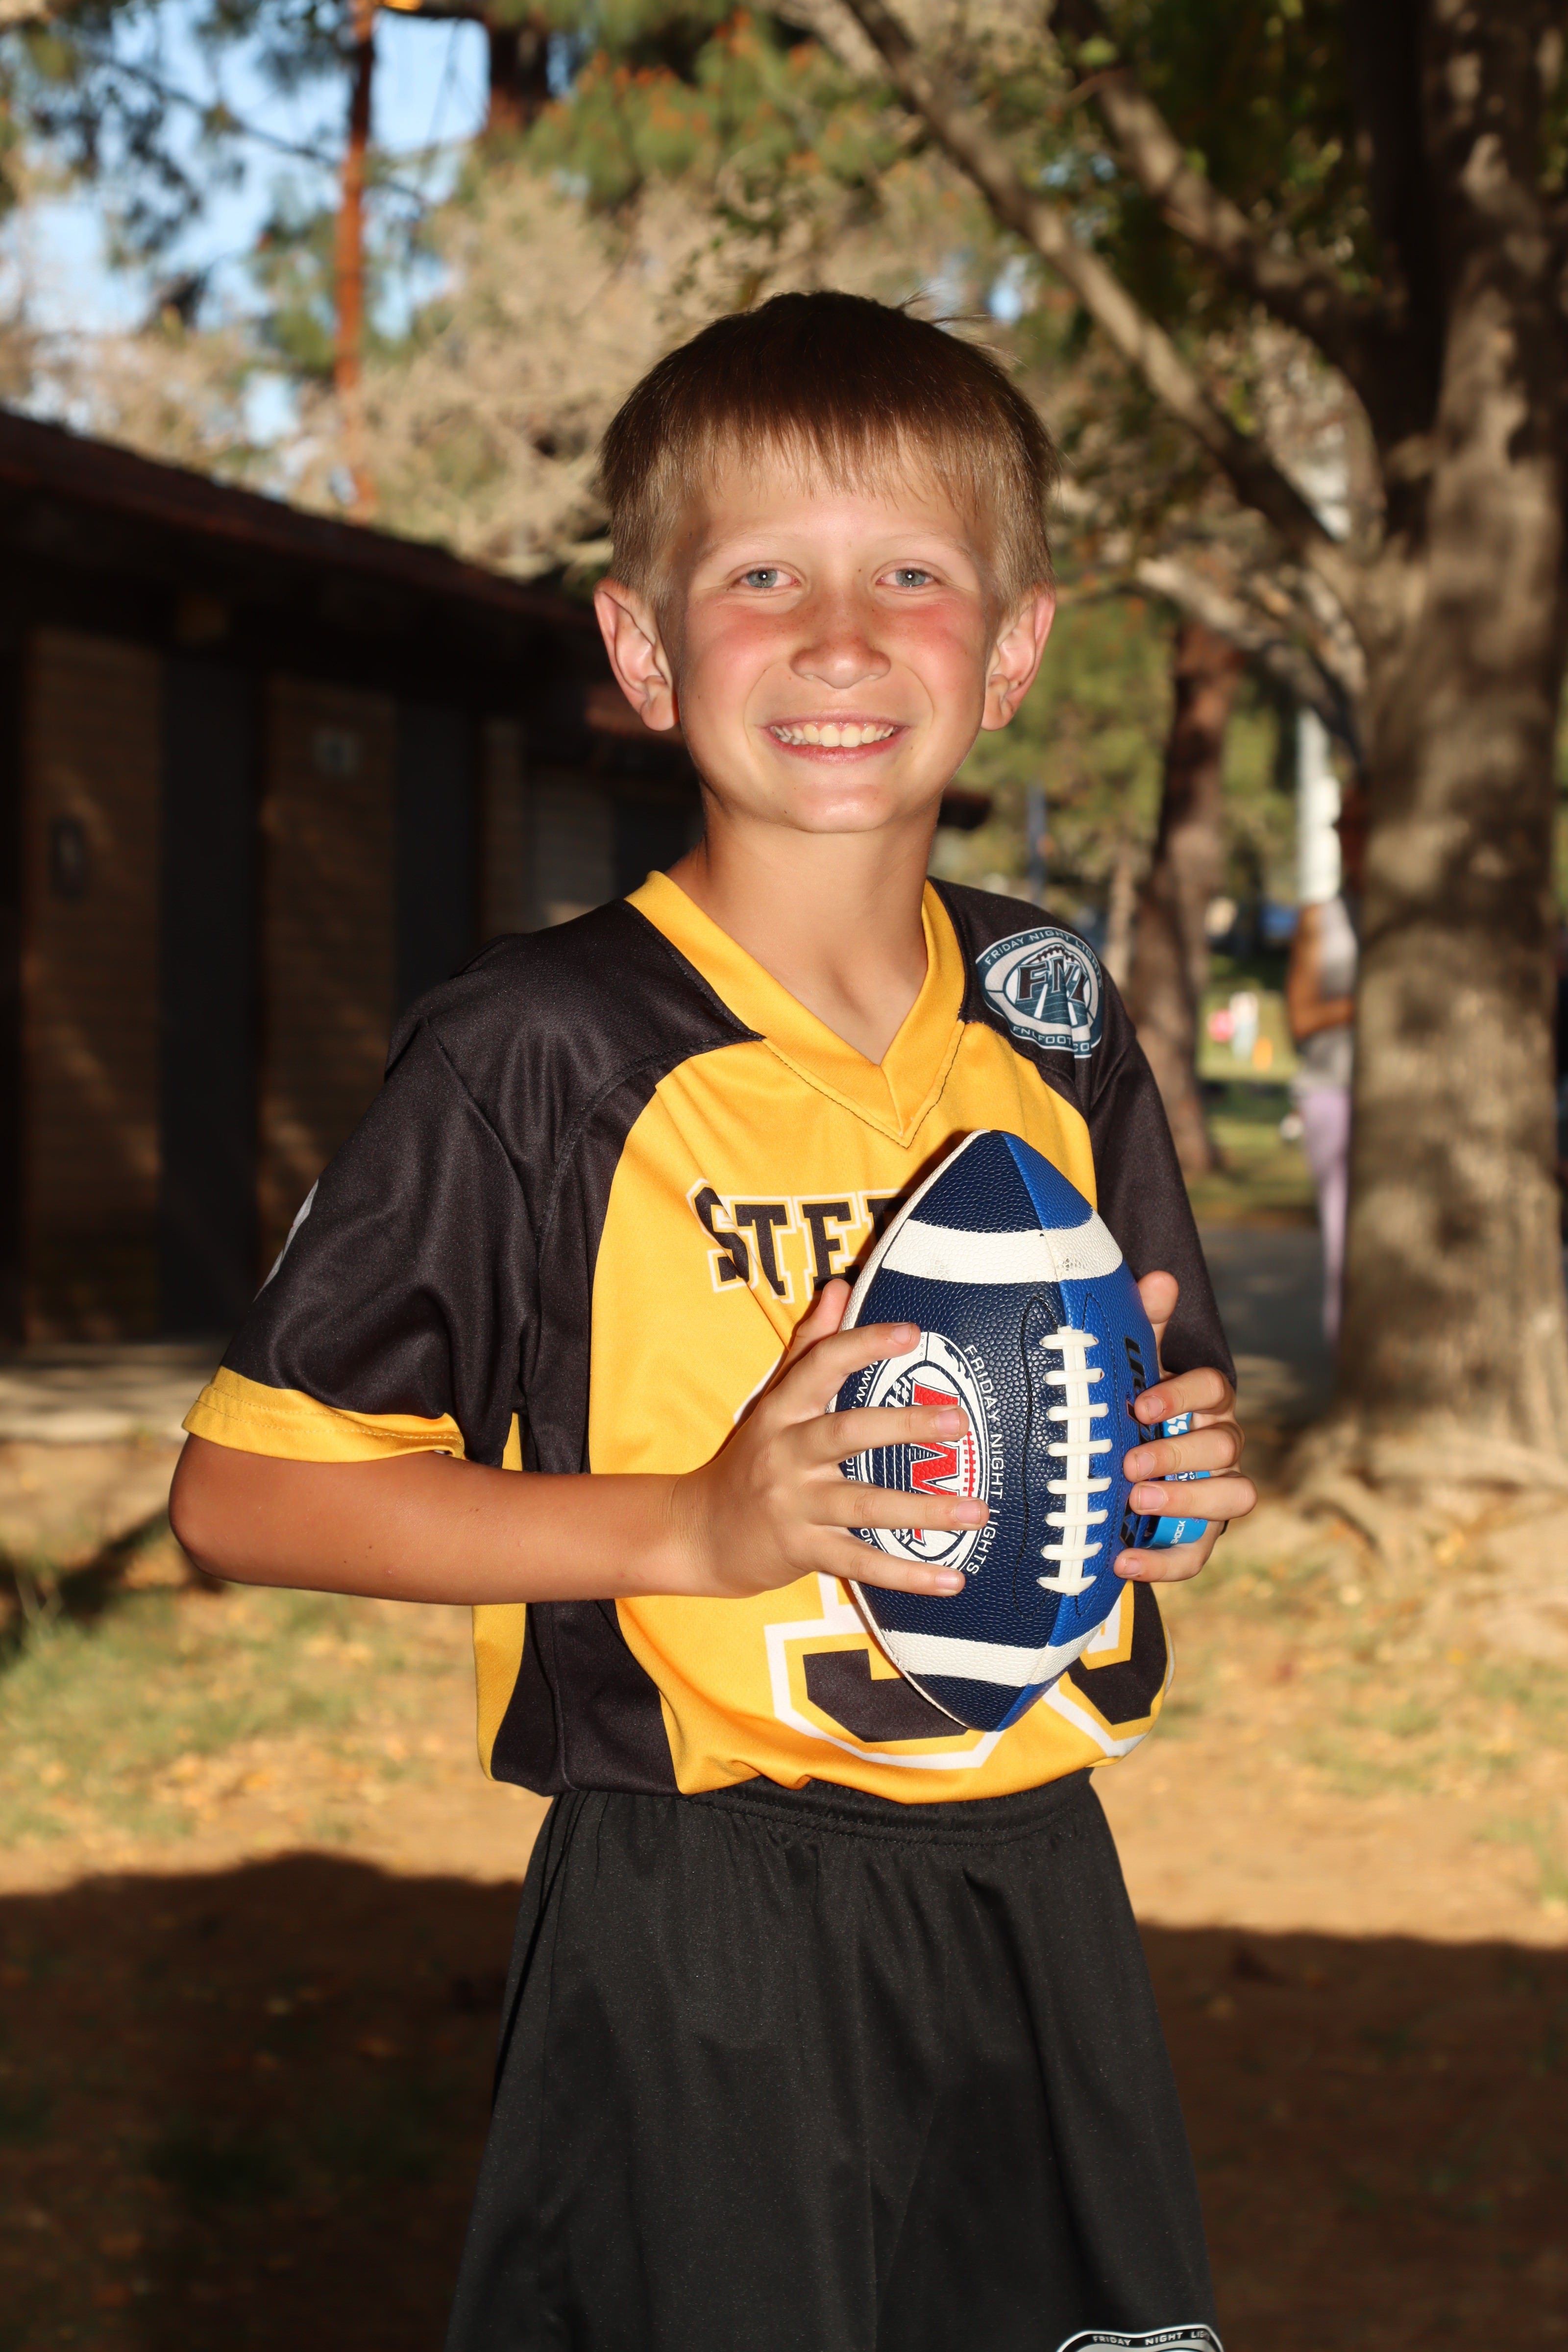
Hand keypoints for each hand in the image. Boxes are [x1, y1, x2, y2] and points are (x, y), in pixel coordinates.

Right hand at [672, 1278, 983, 1600]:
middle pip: (846, 1432)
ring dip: (923, 1510)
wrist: (698, 1533)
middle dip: (904, 1425)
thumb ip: (809, 1346)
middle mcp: (786, 1454)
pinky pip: (860, 1563)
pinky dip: (907, 1575)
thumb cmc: (750, 1459)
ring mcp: (794, 1505)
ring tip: (976, 1510)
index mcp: (782, 1411)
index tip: (912, 1332)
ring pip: (863, 1505)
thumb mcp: (772, 1400)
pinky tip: (951, 1580)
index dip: (864, 1345)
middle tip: (959, 1422)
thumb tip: (840, 1288)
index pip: (821, 1366)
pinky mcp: (803, 1551)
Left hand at [1113, 1271, 1255, 1584]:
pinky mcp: (1200, 1539)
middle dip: (1178, 1453)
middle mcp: (1222, 1447)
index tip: (1140, 1405)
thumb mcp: (1132, 1373)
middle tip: (1130, 1462)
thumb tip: (1160, 1278)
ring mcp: (1217, 1494)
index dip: (1182, 1395)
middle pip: (1223, 1444)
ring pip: (1235, 1495)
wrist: (1113, 1475)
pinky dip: (1163, 1563)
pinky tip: (1123, 1561)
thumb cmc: (1130, 1415)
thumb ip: (1145, 1328)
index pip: (1213, 1389)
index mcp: (1205, 1404)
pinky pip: (1196, 1556)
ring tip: (1137, 1504)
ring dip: (1188, 1500)